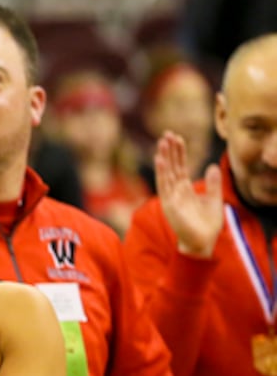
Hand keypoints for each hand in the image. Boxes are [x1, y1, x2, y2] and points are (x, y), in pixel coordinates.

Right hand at [153, 132, 223, 257]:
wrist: (203, 242)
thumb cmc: (207, 224)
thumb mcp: (215, 199)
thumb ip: (213, 183)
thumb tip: (212, 165)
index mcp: (185, 189)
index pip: (180, 167)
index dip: (179, 153)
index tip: (177, 138)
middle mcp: (175, 191)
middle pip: (171, 166)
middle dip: (169, 150)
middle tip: (167, 133)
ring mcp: (171, 197)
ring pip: (166, 172)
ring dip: (163, 157)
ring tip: (162, 142)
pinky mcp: (169, 204)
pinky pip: (164, 185)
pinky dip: (161, 172)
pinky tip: (160, 160)